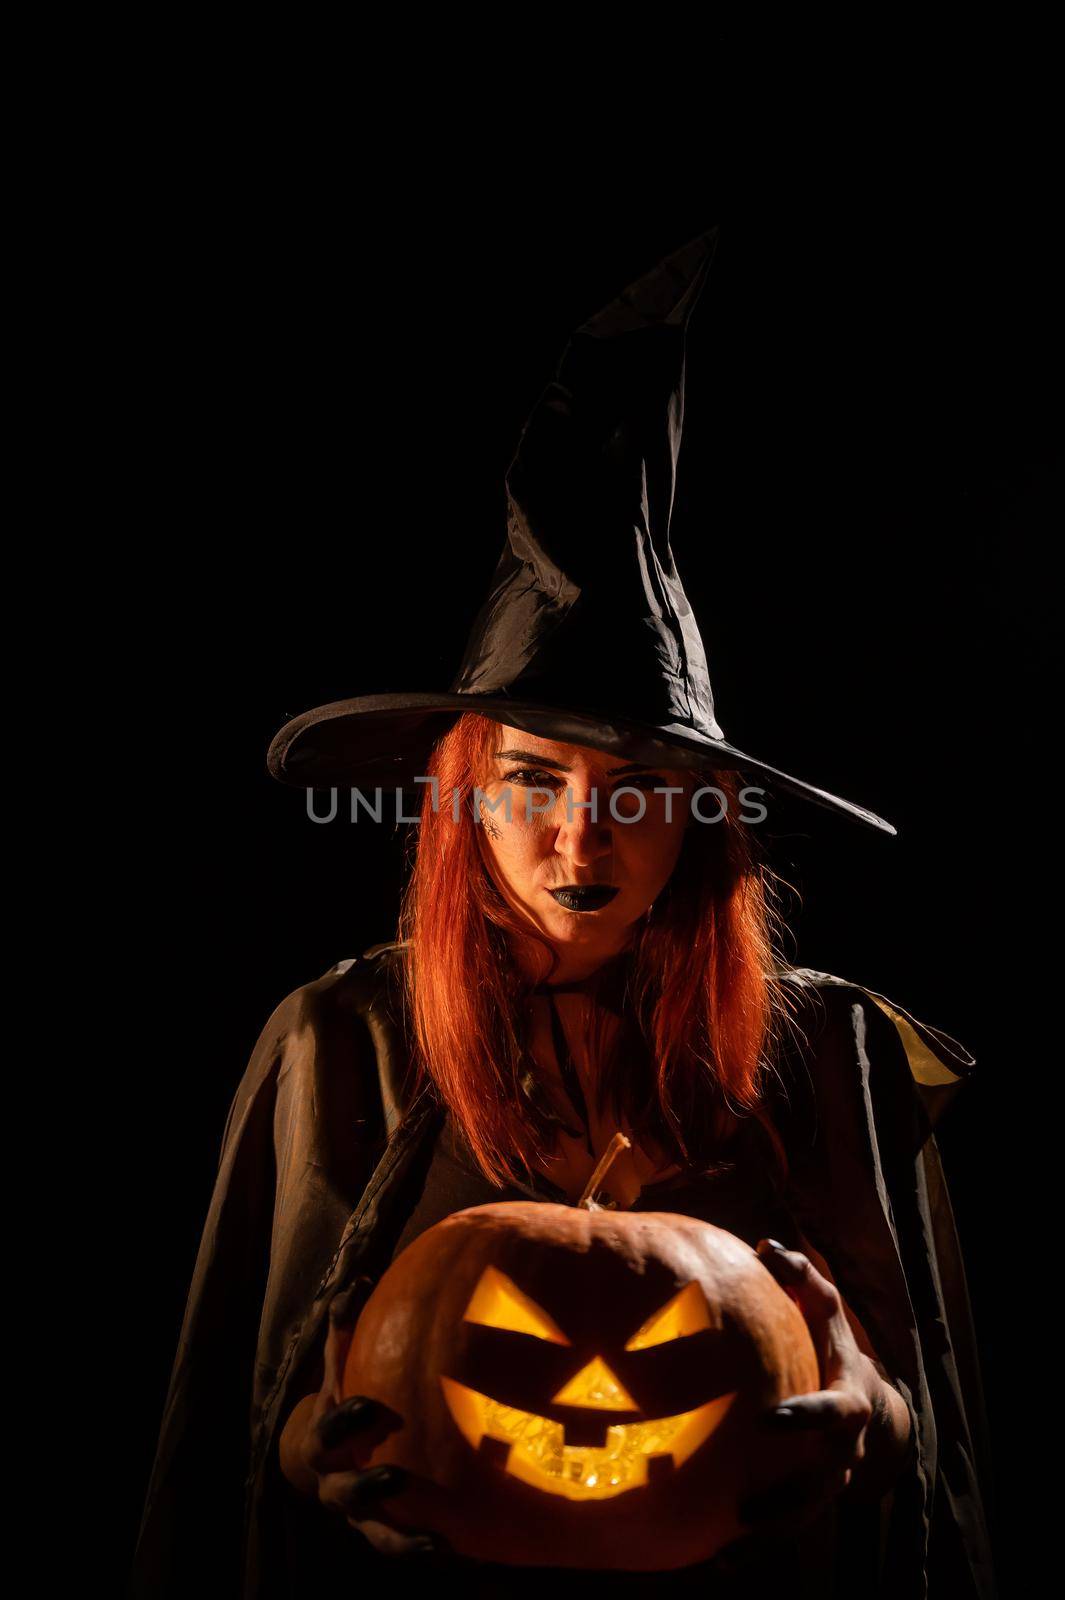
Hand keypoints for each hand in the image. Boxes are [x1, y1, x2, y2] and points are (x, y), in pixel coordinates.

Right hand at [280, 1276, 453, 1560]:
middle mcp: (333, 1482)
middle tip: (396, 1476)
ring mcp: (356, 1513)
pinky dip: (422, 1548)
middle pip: (342, 1492)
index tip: (366, 1405)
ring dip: (399, 1537)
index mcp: (322, 1439)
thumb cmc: (340, 1394)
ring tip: (434, 1542)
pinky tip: (458, 1550)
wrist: (319, 1455)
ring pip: (373, 1533)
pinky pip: (400, 1545)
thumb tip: (360, 1278)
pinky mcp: (379, 1530)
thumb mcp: (338, 1365)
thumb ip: (345, 1326)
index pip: (326, 1432)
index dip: (342, 1421)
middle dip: (365, 1486)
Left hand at [735, 1238, 880, 1538]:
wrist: (869, 1409)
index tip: (771, 1418)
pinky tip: (714, 1560)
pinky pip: (783, 1529)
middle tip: (743, 1508)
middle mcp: (842, 1452)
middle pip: (822, 1484)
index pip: (832, 1414)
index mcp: (848, 1405)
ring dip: (766, 1534)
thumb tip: (765, 1245)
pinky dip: (752, 1548)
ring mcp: (827, 1481)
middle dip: (788, 1499)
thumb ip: (801, 1278)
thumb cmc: (834, 1347)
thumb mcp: (826, 1310)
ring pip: (802, 1517)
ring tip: (726, 1542)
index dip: (807, 1417)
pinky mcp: (806, 1499)